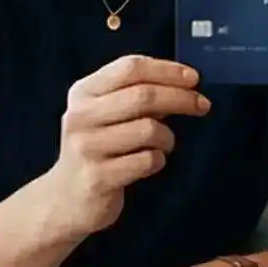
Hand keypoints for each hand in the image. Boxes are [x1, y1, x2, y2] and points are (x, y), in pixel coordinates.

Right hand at [38, 55, 207, 242]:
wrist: (65, 198)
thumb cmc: (96, 149)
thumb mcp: (105, 114)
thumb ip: (136, 96)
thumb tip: (182, 83)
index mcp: (84, 92)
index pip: (130, 68)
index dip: (167, 70)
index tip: (193, 78)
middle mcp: (81, 116)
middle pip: (143, 96)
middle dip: (181, 98)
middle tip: (202, 105)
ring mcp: (87, 147)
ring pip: (149, 130)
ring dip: (168, 137)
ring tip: (164, 144)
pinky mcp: (98, 178)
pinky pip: (146, 161)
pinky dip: (158, 160)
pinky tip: (150, 163)